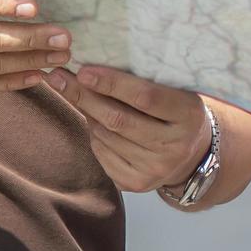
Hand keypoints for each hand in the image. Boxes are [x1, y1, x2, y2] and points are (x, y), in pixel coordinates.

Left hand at [48, 65, 213, 193]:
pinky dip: (94, 135)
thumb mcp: (175, 91)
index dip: (112, 83)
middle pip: (118, 119)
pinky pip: (102, 154)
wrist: (191, 156)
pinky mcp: (137, 183)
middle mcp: (174, 146)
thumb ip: (145, 81)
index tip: (83, 70)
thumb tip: (93, 67)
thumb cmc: (176, 112)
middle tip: (59, 78)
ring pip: (105, 137)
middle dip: (84, 96)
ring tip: (78, 95)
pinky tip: (95, 123)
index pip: (145, 97)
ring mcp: (155, 168)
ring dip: (87, 114)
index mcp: (189, 115)